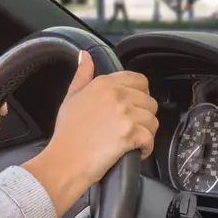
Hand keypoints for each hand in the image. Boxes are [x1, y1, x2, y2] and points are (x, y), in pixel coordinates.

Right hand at [23, 51, 158, 216]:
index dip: (140, 96)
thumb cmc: (67, 133)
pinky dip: (146, 148)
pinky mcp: (131, 132)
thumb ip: (82, 75)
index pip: (140, 81)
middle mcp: (118, 94)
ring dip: (146, 133)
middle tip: (129, 129)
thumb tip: (85, 55)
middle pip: (150, 102)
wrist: (64, 162)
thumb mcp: (71, 98)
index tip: (132, 109)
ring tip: (132, 141)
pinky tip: (135, 152)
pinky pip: (150, 139)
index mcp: (105, 83)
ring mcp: (125, 113)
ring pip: (153, 121)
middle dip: (143, 117)